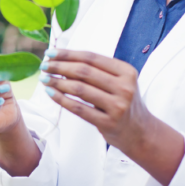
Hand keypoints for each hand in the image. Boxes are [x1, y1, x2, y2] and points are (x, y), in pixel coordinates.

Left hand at [41, 49, 184, 185]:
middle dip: (60, 66)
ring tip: (44, 79)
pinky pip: (79, 109)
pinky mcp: (108, 123)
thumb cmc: (123, 103)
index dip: (68, 54)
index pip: (91, 57)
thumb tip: (62, 59)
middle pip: (84, 71)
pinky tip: (51, 94)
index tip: (51, 53)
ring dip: (57, 82)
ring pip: (79, 89)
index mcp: (126, 72)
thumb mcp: (119, 82)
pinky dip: (62, 100)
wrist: (140, 132)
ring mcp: (117, 106)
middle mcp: (124, 87)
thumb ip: (97, 71)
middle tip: (44, 66)